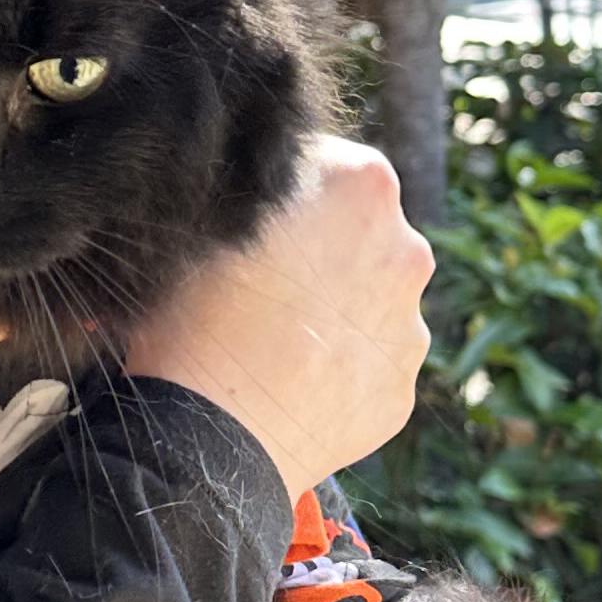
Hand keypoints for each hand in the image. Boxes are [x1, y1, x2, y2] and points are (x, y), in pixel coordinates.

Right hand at [124, 136, 432, 495]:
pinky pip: (365, 369)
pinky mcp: (398, 393)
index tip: (251, 220)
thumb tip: (259, 189)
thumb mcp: (209, 219)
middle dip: (319, 253)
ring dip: (332, 315)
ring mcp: (409, 328)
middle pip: (360, 238)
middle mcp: (407, 251)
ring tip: (271, 345)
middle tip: (259, 286)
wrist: (209, 435)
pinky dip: (335, 372)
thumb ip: (254, 190)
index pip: (326, 165)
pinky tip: (288, 386)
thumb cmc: (193, 317)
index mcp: (364, 185)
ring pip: (370, 306)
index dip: (284, 191)